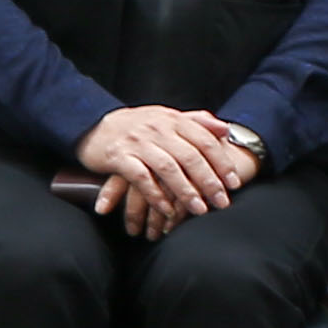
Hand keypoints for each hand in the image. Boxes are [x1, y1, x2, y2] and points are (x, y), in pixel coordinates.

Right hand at [76, 104, 244, 236]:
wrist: (93, 124)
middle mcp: (158, 129)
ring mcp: (138, 142)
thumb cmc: (138, 125)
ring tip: (200, 210)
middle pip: (190, 157)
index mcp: (173, 120)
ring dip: (186, 192)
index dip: (222, 163)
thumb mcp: (167, 117)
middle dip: (209, 182)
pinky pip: (141, 178)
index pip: (205, 141)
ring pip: (168, 169)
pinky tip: (167, 210)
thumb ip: (196, 121)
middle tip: (222, 202)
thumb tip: (225, 129)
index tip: (234, 183)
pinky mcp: (119, 157)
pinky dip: (155, 195)